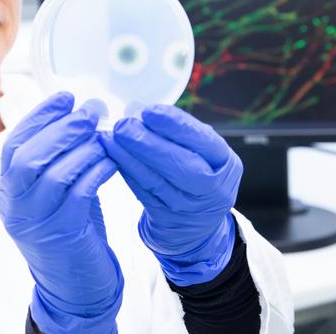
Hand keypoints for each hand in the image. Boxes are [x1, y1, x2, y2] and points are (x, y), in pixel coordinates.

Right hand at [0, 92, 122, 331]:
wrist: (75, 288)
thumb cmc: (68, 231)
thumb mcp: (51, 193)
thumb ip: (54, 160)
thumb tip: (74, 115)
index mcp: (7, 191)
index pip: (14, 145)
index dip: (40, 117)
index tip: (66, 97)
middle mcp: (13, 206)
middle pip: (27, 157)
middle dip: (61, 128)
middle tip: (91, 110)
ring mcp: (35, 223)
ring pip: (52, 174)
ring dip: (81, 147)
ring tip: (104, 134)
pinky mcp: (63, 236)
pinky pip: (79, 195)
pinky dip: (95, 172)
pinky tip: (111, 161)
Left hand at [99, 104, 241, 285]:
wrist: (197, 223)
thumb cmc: (197, 172)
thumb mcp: (202, 152)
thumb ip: (181, 133)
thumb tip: (144, 112)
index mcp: (225, 163)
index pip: (204, 142)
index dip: (177, 126)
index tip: (150, 111)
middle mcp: (212, 188)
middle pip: (181, 166)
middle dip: (149, 144)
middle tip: (124, 125)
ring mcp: (188, 207)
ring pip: (156, 181)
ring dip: (130, 157)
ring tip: (111, 138)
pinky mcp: (165, 218)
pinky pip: (142, 193)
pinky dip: (126, 172)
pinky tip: (113, 156)